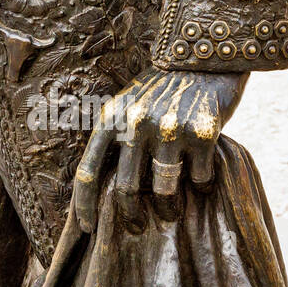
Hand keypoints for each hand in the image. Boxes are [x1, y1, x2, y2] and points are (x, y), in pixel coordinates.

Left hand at [72, 67, 247, 231]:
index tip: (90, 229)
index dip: (84, 207)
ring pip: (164, 191)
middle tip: (137, 227)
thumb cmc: (161, 90)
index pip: (87, 172)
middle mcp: (135, 124)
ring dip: (169, 209)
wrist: (203, 57)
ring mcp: (169, 128)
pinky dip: (202, 185)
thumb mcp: (126, 106)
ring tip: (173, 211)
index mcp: (110, 119)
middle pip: (125, 190)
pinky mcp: (202, 133)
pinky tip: (203, 179)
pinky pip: (199, 178)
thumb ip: (115, 139)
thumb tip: (103, 193)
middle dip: (131, 217)